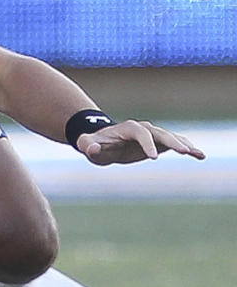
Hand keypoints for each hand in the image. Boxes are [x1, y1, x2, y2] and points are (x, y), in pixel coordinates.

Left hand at [76, 121, 205, 165]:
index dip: (147, 144)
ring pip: (171, 137)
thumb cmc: (95, 144)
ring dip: (184, 145)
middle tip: (184, 152)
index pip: (140, 133)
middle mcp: (143, 129)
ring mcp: (152, 135)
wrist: (102, 142)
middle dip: (172, 141)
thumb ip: (89, 146)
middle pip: (160, 133)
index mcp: (128, 128)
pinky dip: (186, 148)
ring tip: (198, 154)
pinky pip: (174, 144)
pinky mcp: (158, 142)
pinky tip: (199, 155)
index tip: (153, 158)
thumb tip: (94, 148)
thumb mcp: (87, 145)